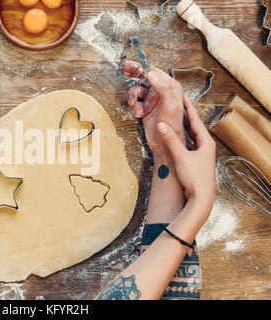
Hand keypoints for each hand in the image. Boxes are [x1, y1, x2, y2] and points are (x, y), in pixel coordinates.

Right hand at [124, 61, 185, 153]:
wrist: (165, 144)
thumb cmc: (172, 126)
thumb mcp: (170, 105)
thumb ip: (162, 88)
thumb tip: (151, 74)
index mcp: (171, 87)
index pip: (155, 72)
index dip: (142, 67)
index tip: (131, 64)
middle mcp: (161, 91)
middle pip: (144, 78)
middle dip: (134, 76)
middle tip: (124, 71)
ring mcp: (153, 100)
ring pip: (137, 90)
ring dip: (133, 97)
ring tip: (134, 104)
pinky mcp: (146, 108)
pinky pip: (135, 102)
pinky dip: (134, 107)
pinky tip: (138, 113)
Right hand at [157, 96, 215, 218]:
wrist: (201, 198)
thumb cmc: (194, 178)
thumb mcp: (181, 157)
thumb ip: (171, 140)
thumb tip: (161, 125)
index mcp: (205, 142)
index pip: (196, 120)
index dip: (188, 107)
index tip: (182, 96)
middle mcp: (205, 145)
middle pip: (194, 125)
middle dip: (185, 114)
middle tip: (177, 102)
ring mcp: (201, 153)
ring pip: (191, 135)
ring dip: (183, 125)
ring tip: (175, 116)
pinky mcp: (196, 160)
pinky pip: (188, 144)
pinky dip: (182, 137)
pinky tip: (176, 137)